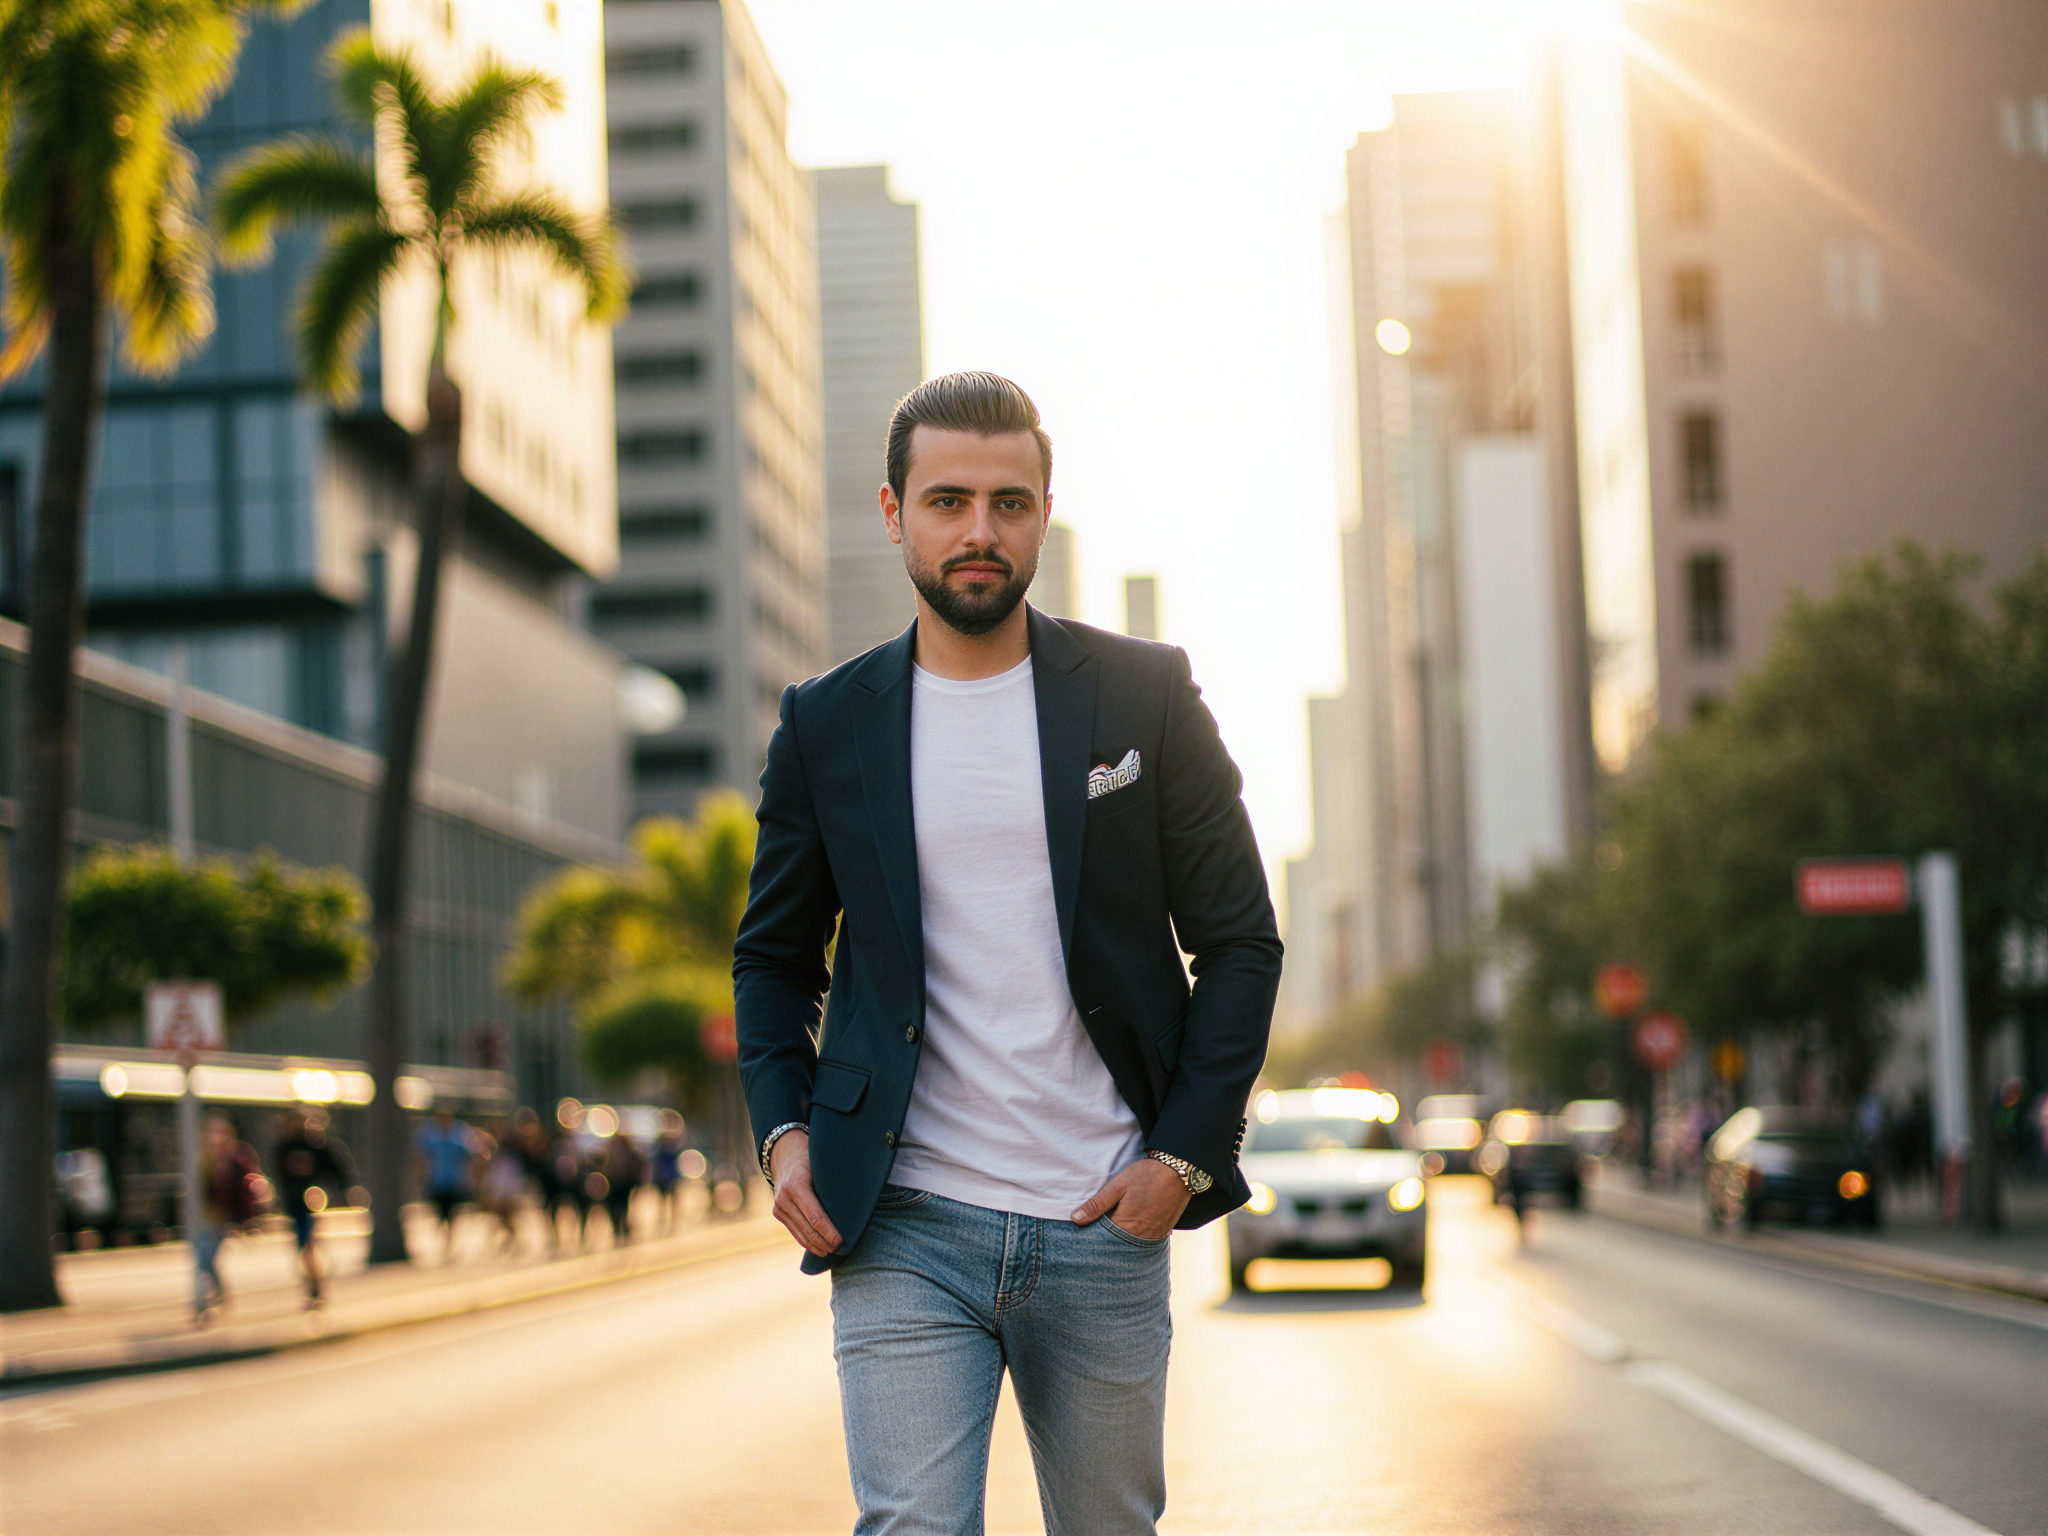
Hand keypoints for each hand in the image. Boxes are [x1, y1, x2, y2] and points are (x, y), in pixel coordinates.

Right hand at [769, 1131, 841, 1257]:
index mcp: (796, 1185)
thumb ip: (831, 1184)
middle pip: (808, 1229)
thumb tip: (856, 1205)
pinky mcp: (778, 1213)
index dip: (829, 1232)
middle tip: (842, 1248)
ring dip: (817, 1247)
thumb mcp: (821, 1165)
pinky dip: (808, 1242)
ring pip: (801, 1235)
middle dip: (825, 1243)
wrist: (785, 1154)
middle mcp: (783, 1199)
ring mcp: (778, 1208)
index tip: (841, 1241)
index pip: (815, 1216)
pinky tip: (820, 1249)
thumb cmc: (810, 1157)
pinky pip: (795, 1232)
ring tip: (833, 1252)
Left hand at [1071, 1156, 1189, 1240]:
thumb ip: (1097, 1204)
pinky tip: (1131, 1228)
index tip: (1085, 1232)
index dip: (1094, 1236)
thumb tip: (1076, 1218)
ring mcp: (1155, 1236)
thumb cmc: (1147, 1176)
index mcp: (1127, 1226)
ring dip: (1122, 1240)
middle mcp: (1142, 1237)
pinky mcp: (1164, 1232)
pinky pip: (1145, 1241)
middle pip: (1118, 1246)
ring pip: (1132, 1245)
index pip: (1103, 1240)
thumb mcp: (1118, 1185)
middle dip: (1107, 1240)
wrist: (1179, 1171)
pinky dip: (1136, 1237)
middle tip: (1100, 1229)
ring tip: (1115, 1228)